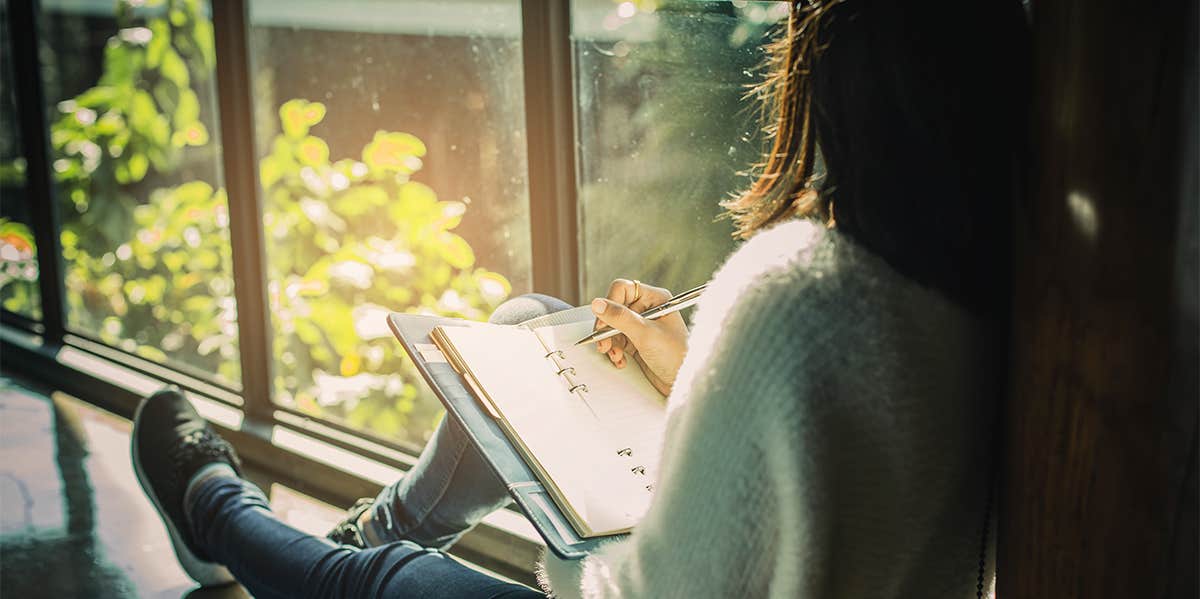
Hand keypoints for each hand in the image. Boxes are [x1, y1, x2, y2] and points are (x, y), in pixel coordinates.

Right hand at [591, 279, 688, 395]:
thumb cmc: (676, 356)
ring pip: (612, 326)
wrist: (684, 383)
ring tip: (614, 354)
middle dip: (606, 327)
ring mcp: (642, 327)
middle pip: (614, 309)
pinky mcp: (637, 342)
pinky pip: (616, 340)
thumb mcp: (645, 334)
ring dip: (609, 341)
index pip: (622, 289)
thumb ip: (620, 317)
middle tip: (604, 342)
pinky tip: (620, 360)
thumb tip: (597, 304)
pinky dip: (614, 350)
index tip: (603, 322)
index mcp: (655, 299)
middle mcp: (648, 310)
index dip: (610, 304)